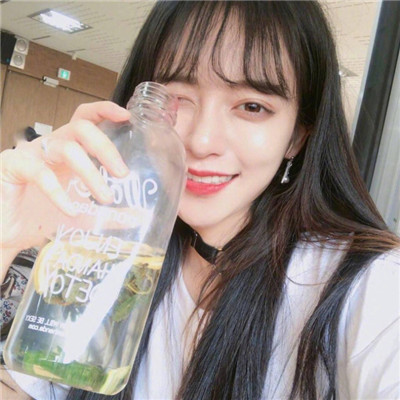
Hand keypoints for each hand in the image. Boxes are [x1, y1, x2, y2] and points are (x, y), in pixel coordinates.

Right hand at [0, 101, 130, 253]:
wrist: (7, 233)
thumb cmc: (43, 216)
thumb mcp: (83, 215)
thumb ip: (109, 214)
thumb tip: (140, 216)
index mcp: (67, 148)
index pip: (85, 119)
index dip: (105, 111)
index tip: (127, 116)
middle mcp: (50, 146)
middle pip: (80, 128)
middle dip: (106, 147)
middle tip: (123, 174)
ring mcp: (30, 155)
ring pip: (66, 149)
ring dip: (91, 173)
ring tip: (107, 199)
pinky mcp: (12, 167)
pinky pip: (40, 174)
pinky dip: (59, 193)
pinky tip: (72, 211)